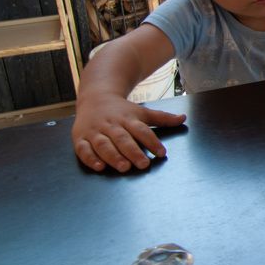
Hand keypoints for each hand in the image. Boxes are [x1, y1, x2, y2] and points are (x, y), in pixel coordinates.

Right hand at [72, 93, 186, 172]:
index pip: (141, 130)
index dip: (152, 141)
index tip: (161, 153)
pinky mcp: (80, 138)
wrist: (95, 97)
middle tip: (143, 165)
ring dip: (113, 156)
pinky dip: (90, 158)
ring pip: (104, 144)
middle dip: (133, 152)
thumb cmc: (122, 110)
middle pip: (123, 138)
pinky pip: (83, 149)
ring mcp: (95, 131)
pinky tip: (99, 167)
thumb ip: (162, 118)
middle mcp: (111, 125)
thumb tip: (183, 118)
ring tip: (124, 167)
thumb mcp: (141, 112)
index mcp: (127, 118)